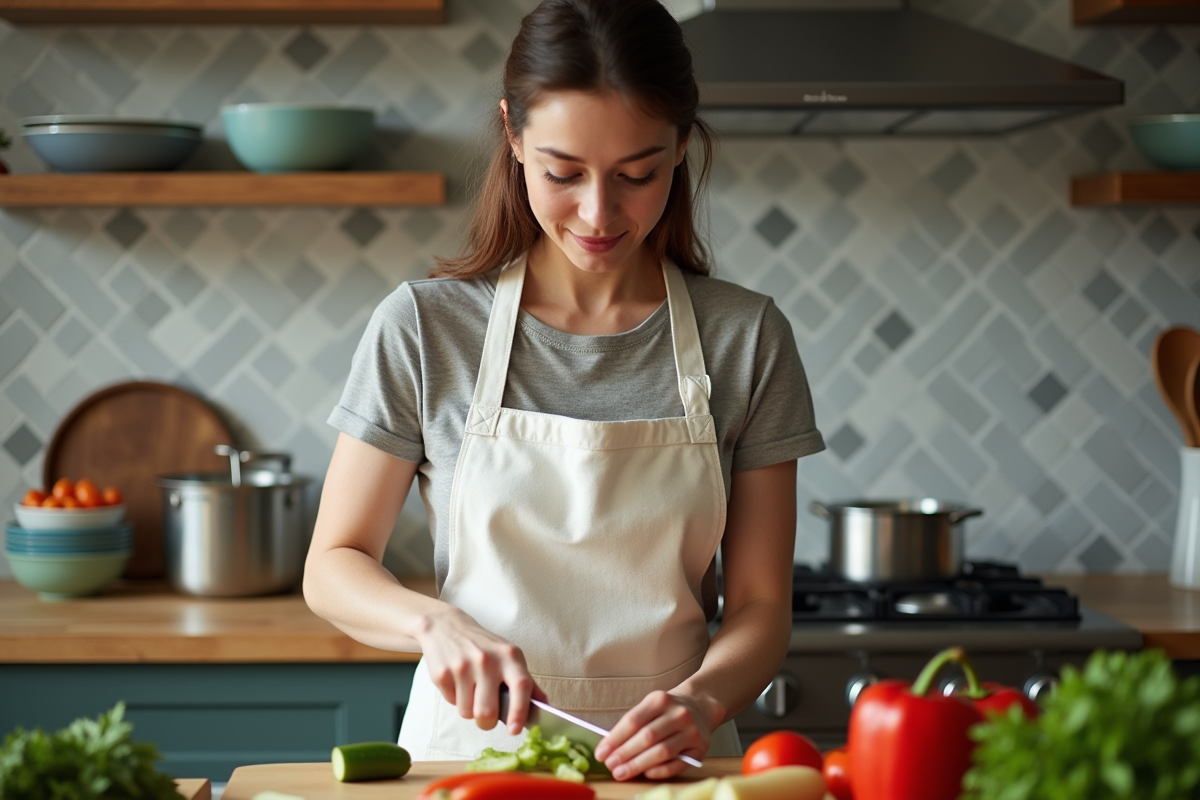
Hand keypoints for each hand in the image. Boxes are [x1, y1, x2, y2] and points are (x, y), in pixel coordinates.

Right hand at [415, 606, 542, 733]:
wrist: (446, 627)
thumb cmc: (483, 647)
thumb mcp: (509, 656)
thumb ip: (527, 682)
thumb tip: (545, 707)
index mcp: (510, 656)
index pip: (521, 686)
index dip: (520, 711)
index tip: (515, 730)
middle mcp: (487, 660)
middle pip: (487, 712)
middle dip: (486, 723)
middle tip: (486, 715)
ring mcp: (463, 666)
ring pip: (467, 712)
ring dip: (469, 709)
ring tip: (470, 690)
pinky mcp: (442, 673)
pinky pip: (451, 703)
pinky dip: (455, 699)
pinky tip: (457, 681)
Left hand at [593, 690, 719, 780]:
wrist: (700, 706)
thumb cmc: (667, 711)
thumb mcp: (650, 707)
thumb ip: (633, 724)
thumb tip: (610, 748)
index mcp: (660, 700)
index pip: (633, 720)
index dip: (615, 739)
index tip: (601, 753)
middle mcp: (679, 714)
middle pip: (647, 737)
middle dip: (625, 754)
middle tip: (610, 765)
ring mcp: (692, 731)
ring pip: (661, 752)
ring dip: (638, 765)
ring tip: (621, 773)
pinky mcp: (700, 748)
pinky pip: (677, 764)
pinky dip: (659, 771)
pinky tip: (646, 774)